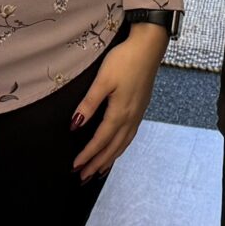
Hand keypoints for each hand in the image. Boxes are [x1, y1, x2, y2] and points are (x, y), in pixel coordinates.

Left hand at [71, 25, 168, 178]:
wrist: (149, 47)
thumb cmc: (124, 60)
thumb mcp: (102, 81)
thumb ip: (89, 104)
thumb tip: (75, 125)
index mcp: (120, 113)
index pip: (101, 141)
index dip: (87, 155)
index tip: (75, 167)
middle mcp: (131, 118)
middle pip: (112, 148)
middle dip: (97, 164)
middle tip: (84, 178)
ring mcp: (138, 114)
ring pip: (123, 144)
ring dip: (109, 159)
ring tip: (98, 171)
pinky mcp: (140, 108)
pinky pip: (129, 136)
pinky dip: (120, 148)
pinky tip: (116, 149)